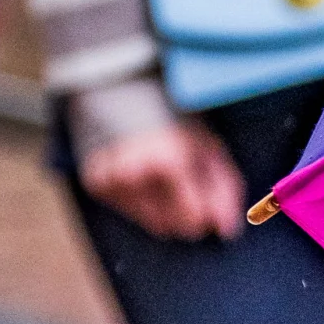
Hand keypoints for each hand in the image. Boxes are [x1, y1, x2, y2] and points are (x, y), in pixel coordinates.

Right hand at [77, 115, 245, 242]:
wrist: (124, 92)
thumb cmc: (176, 122)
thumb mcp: (209, 147)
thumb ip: (225, 190)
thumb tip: (227, 231)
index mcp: (170, 160)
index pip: (195, 221)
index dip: (206, 214)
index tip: (207, 198)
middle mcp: (136, 173)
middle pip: (175, 227)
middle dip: (187, 211)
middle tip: (184, 182)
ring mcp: (112, 179)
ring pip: (154, 224)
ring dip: (165, 207)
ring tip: (162, 174)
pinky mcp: (96, 183)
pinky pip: (130, 213)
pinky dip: (141, 199)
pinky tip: (141, 174)